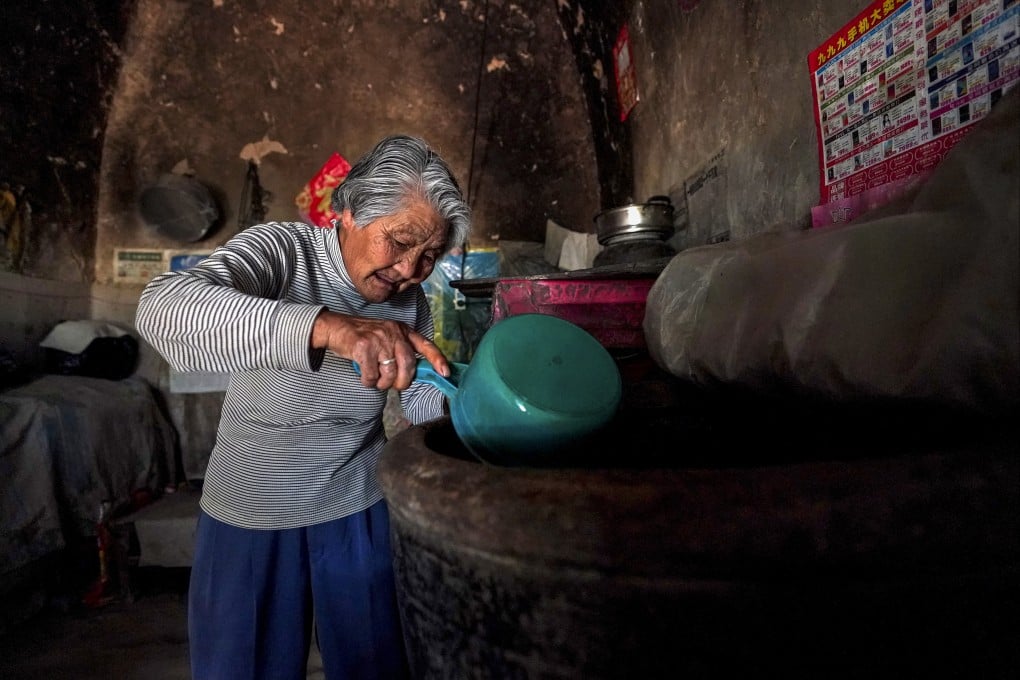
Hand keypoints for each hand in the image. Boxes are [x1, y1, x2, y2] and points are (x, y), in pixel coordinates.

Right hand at [310, 310, 448, 389]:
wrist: (336, 327)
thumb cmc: (364, 337)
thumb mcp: (387, 337)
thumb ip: (401, 351)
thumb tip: (413, 374)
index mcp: (402, 330)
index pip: (426, 344)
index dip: (438, 359)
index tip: (446, 373)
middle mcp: (393, 332)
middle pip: (408, 365)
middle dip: (402, 382)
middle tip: (394, 385)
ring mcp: (379, 339)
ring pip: (390, 373)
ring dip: (382, 383)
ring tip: (376, 379)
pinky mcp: (363, 347)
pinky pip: (371, 375)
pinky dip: (368, 381)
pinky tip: (364, 375)